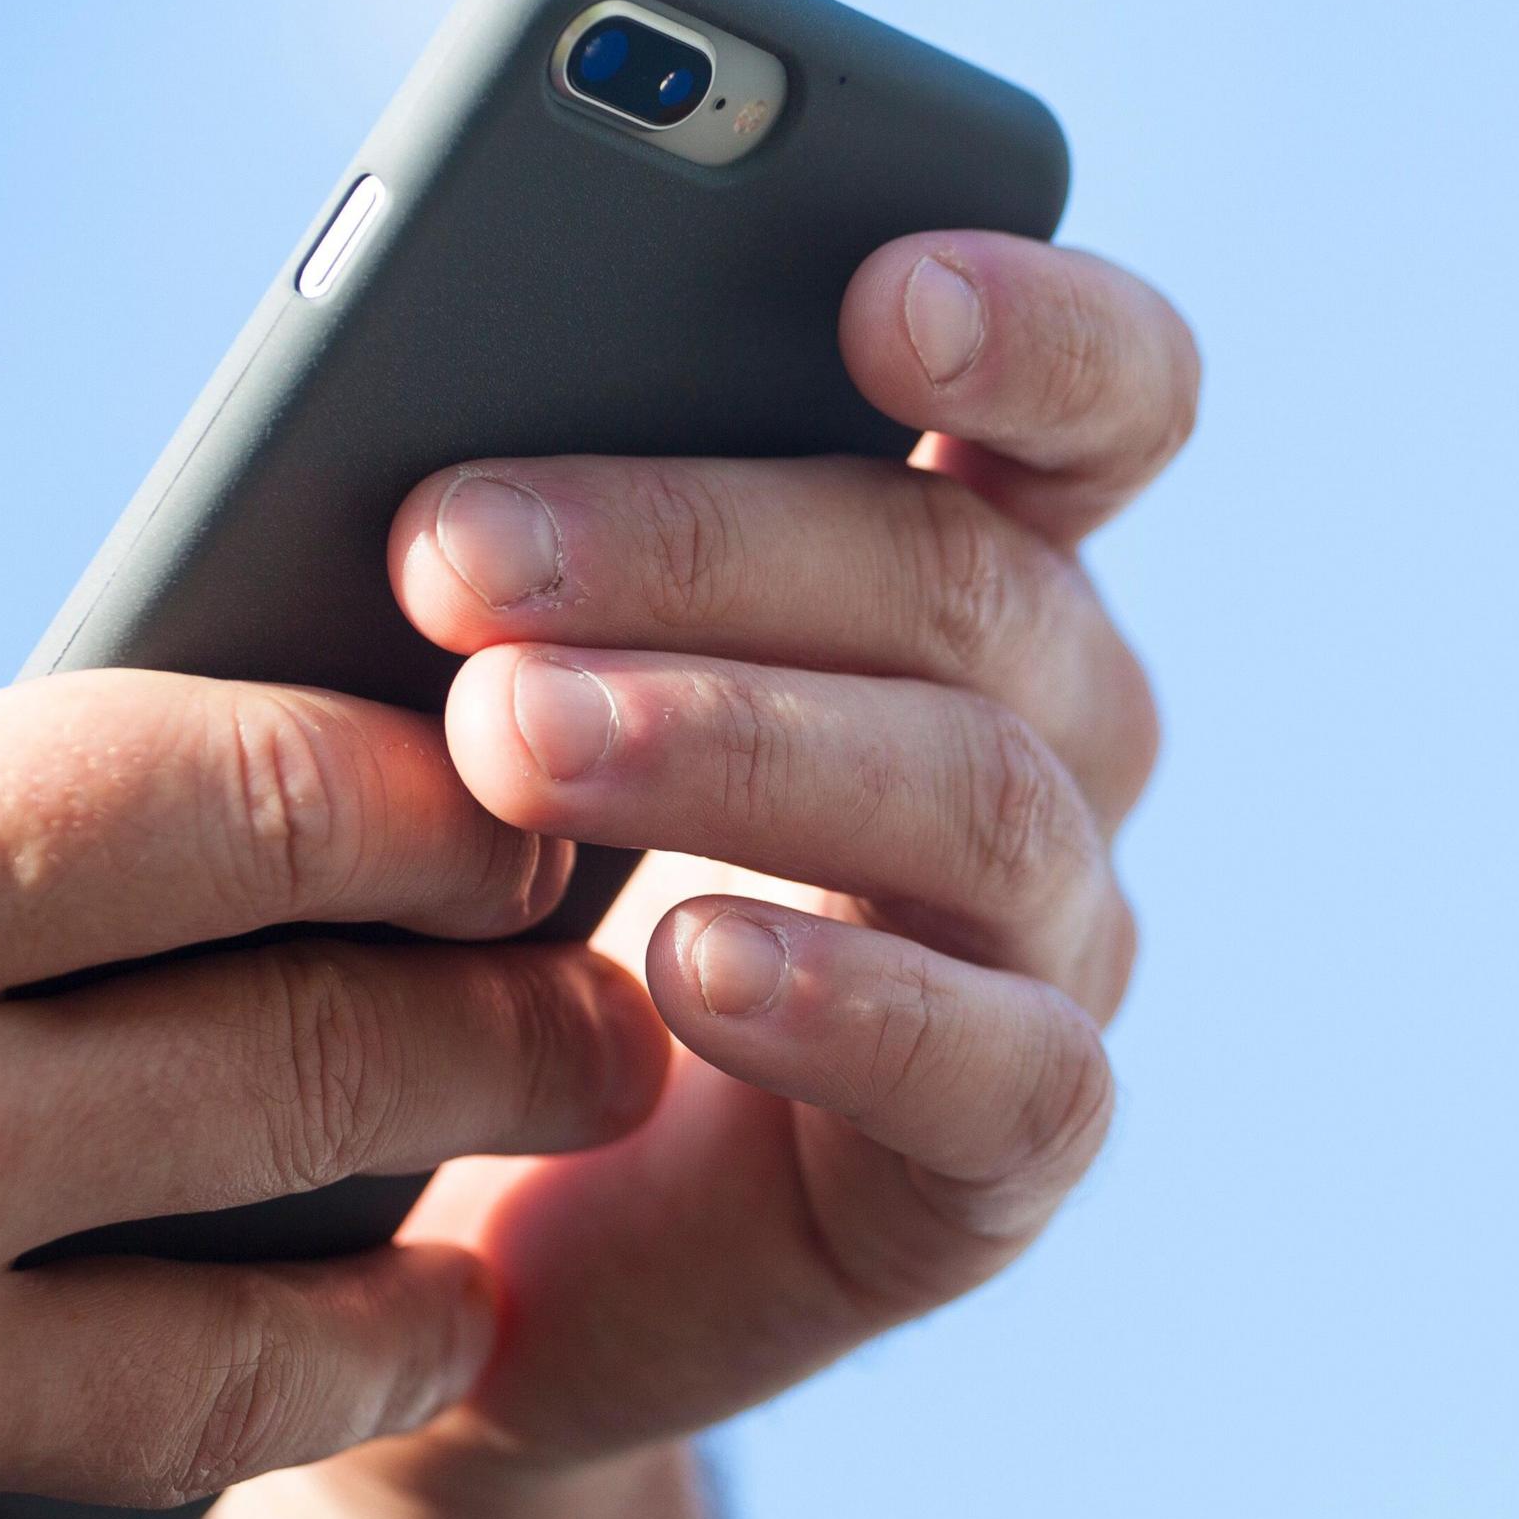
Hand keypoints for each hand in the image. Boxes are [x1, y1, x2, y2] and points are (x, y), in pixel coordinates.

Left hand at [389, 228, 1188, 1479]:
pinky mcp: (1008, 1153)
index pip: (1098, 400)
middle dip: (703, 542)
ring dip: (734, 739)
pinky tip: (685, 969)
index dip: (1031, 329)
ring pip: (985, 796)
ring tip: (508, 741)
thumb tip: (420, 455)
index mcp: (961, 564)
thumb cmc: (467, 891)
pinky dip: (847, 1000)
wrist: (457, 1226)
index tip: (876, 292)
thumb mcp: (473, 683)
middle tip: (450, 551)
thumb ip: (513, 553)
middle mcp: (1055, 734)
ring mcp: (1055, 944)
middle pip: (974, 584)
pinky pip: (1002, 1065)